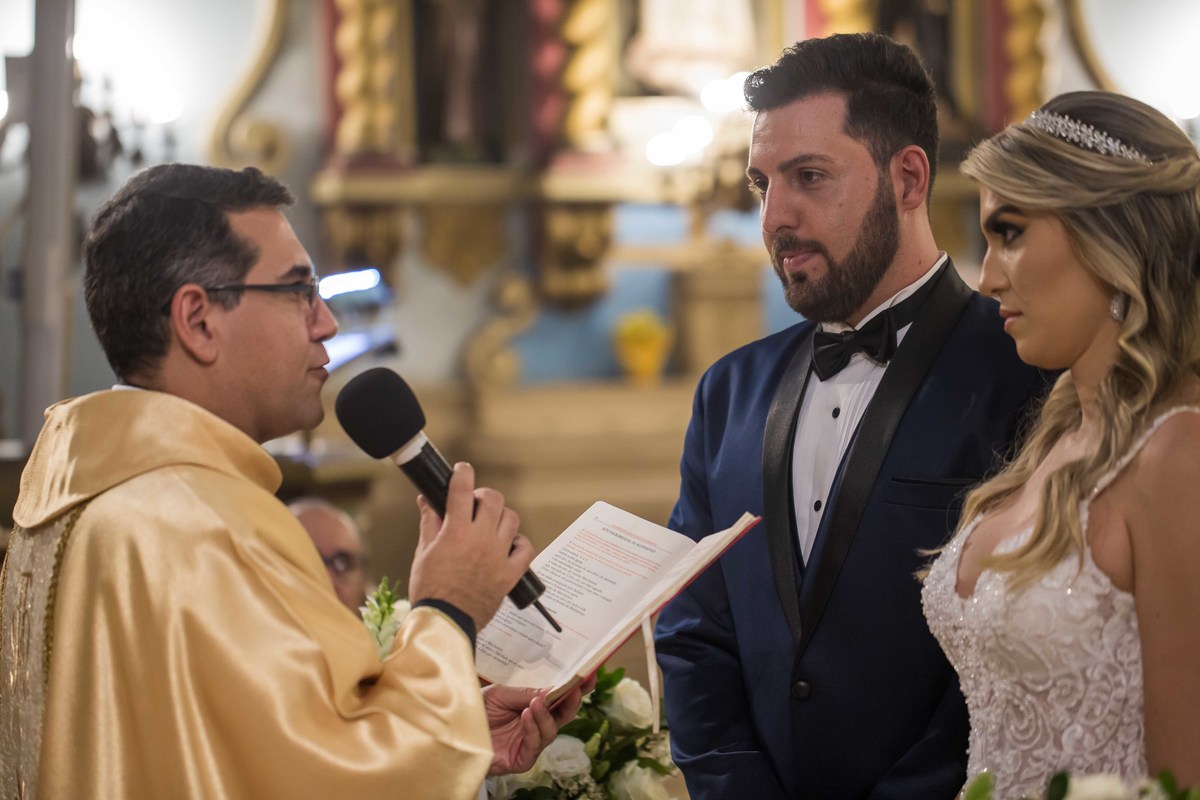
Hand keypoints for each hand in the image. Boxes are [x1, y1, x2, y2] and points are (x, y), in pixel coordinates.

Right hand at [408, 462, 532, 630]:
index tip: (462, 470)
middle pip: (493, 500)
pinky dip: (520, 542)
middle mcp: (480, 540)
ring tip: (490, 523)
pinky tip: (509, 544)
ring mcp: (498, 556)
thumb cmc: (430, 590)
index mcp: (456, 533)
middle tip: (475, 503)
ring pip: (511, 520)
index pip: (462, 490)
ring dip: (501, 516)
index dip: (463, 473)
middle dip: (484, 495)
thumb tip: (426, 501)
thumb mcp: (423, 553)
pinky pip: (526, 548)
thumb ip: (429, 523)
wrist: (445, 622)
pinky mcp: (510, 574)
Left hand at [483, 674, 596, 775]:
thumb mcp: (500, 694)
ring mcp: (530, 743)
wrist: (453, 732)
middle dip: (573, 702)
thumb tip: (551, 691)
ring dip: (546, 715)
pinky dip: (533, 729)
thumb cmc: (476, 711)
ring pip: (551, 731)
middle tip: (576, 689)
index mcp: (533, 707)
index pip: (559, 698)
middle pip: (563, 716)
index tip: (589, 676)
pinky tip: (526, 716)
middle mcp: (535, 725)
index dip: (576, 688)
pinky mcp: (522, 759)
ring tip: (536, 702)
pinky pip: (535, 745)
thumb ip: (525, 694)